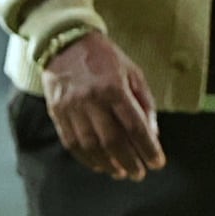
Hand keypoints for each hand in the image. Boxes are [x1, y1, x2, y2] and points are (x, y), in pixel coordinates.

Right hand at [43, 33, 165, 180]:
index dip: (147, 148)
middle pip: (113, 140)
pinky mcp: (57, 112)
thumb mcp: (132, 72)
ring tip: (121, 173)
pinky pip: (72, 143)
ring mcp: (72, 107)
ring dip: (108, 164)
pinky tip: (99, 165)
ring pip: (91, 146)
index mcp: (114, 87)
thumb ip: (144, 103)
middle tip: (139, 173)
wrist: (65, 42)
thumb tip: (152, 134)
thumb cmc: (104, 57)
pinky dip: (87, 159)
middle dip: (129, 161)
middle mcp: (92, 99)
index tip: (157, 162)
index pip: (134, 126)